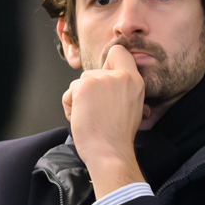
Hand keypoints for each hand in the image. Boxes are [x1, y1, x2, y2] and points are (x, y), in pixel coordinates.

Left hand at [62, 44, 145, 197]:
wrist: (110, 152)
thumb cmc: (117, 136)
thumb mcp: (132, 105)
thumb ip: (122, 88)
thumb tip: (106, 80)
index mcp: (134, 80)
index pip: (120, 52)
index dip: (108, 62)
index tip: (105, 77)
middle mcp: (119, 76)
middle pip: (93, 72)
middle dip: (90, 90)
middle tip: (98, 111)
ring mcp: (101, 79)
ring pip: (80, 83)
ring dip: (79, 100)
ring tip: (91, 117)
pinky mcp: (84, 87)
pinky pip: (69, 92)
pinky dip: (70, 106)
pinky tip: (81, 118)